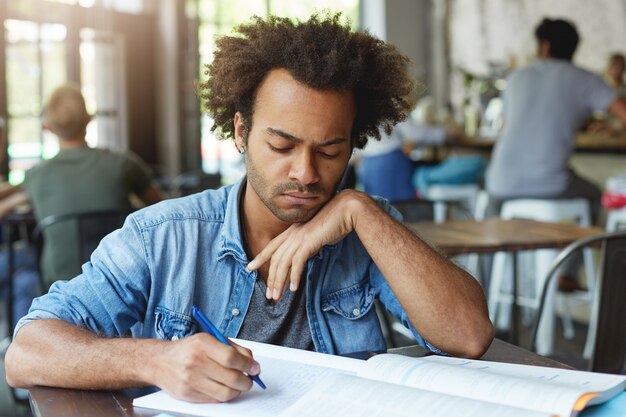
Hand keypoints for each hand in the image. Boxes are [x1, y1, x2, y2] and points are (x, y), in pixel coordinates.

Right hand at [152, 333, 260, 402]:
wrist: (160, 362)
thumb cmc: (189, 349)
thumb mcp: (210, 339)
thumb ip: (233, 348)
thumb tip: (252, 363)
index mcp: (203, 344)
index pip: (232, 358)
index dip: (248, 365)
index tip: (255, 368)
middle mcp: (195, 362)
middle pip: (231, 378)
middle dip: (247, 381)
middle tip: (249, 379)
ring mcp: (190, 380)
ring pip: (225, 393)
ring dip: (237, 391)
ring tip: (238, 385)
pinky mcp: (187, 394)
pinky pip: (215, 400)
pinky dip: (224, 396)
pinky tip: (224, 388)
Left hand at [246, 189, 365, 299]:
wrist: (346, 210)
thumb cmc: (335, 222)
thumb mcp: (316, 235)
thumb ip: (307, 245)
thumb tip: (303, 257)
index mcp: (292, 231)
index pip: (272, 246)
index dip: (260, 257)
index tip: (250, 267)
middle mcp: (292, 234)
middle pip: (275, 259)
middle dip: (271, 278)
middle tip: (270, 295)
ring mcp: (299, 237)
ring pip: (283, 263)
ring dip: (279, 282)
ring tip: (277, 297)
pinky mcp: (308, 242)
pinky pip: (297, 263)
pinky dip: (294, 277)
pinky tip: (294, 289)